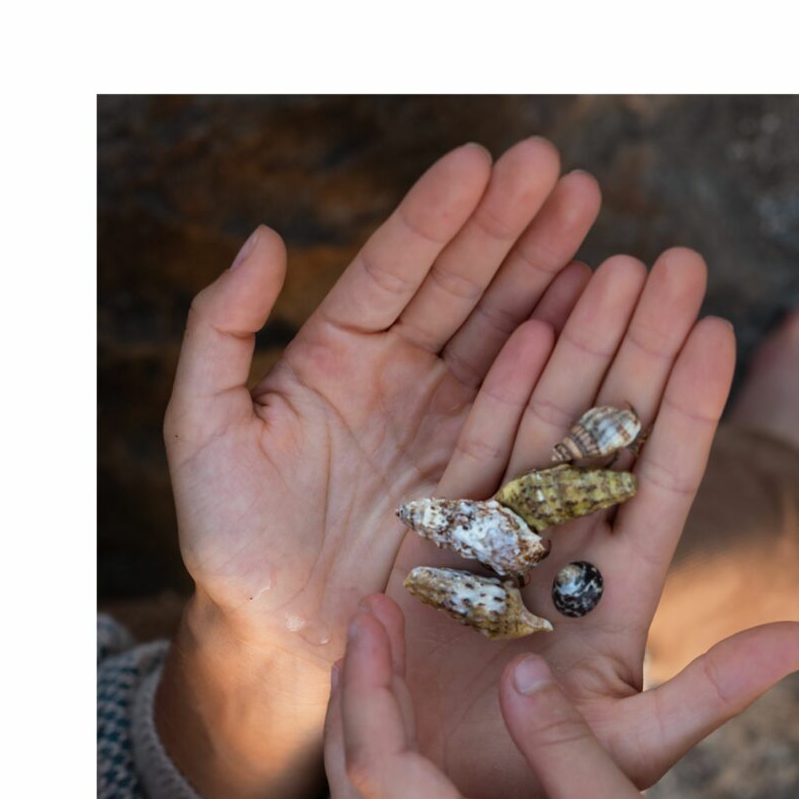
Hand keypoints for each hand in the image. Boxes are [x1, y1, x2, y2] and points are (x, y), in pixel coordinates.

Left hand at [156, 137, 602, 798]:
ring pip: (510, 337)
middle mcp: (402, 380)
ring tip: (596, 220)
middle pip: (464, 289)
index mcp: (337, 356)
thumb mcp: (201, 433)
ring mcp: (450, 426)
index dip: (436, 218)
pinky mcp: (487, 480)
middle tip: (559, 170)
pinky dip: (567, 362)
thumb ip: (220, 334)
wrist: (272, 636)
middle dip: (511, 229)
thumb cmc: (228, 536)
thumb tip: (261, 238)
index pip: (394, 271)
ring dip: (553, 278)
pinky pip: (533, 413)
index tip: (481, 162)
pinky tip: (598, 308)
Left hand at [331, 597, 727, 798]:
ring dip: (356, 735)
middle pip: (352, 786)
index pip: (380, 764)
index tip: (372, 617)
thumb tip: (515, 674)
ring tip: (370, 665)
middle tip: (363, 623)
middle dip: (350, 699)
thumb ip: (558, 740)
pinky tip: (400, 732)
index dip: (369, 683)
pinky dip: (380, 772)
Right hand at [343, 245, 798, 798]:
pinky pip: (467, 464)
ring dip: (577, 349)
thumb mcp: (635, 746)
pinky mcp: (430, 554)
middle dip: (640, 349)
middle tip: (673, 262)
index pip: (663, 486)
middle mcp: (557, 559)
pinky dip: (495, 400)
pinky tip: (526, 330)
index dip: (690, 411)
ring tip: (608, 266)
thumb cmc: (533, 792)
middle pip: (607, 437)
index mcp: (614, 599)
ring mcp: (494, 549)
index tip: (718, 330)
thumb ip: (715, 690)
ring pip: (542, 432)